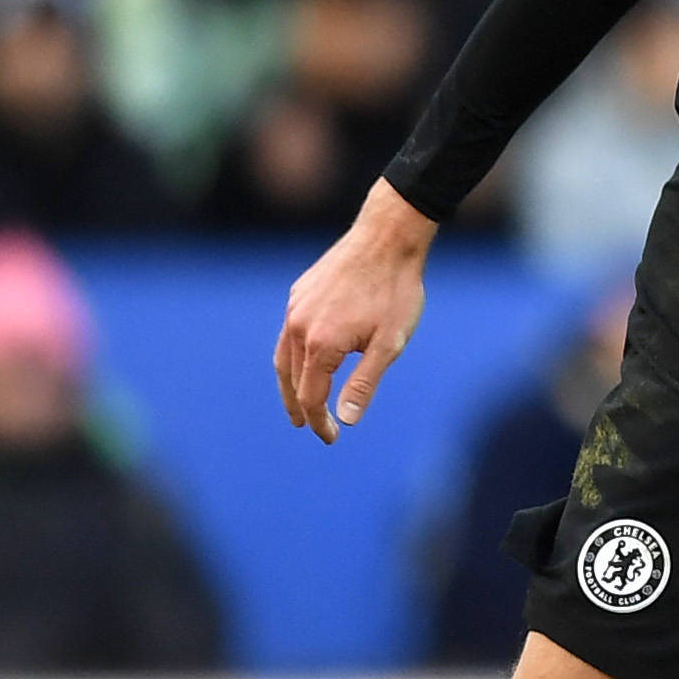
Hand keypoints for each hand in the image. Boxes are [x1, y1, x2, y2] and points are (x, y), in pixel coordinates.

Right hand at [275, 181, 439, 442]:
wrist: (387, 240)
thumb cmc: (395, 293)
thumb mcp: (390, 344)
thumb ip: (365, 383)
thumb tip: (345, 419)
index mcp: (320, 345)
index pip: (310, 396)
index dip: (319, 421)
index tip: (331, 438)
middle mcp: (298, 327)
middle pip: (289, 380)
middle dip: (299, 407)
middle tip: (309, 426)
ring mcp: (295, 308)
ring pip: (283, 356)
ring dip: (290, 383)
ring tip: (299, 402)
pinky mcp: (299, 294)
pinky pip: (288, 333)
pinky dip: (293, 355)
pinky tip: (307, 360)